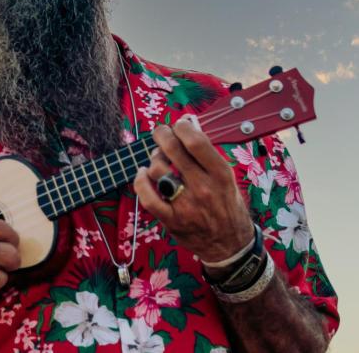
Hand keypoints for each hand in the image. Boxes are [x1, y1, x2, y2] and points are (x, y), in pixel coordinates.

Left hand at [133, 118, 253, 262]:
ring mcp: (186, 205)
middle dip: (162, 134)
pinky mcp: (172, 220)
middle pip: (173, 150)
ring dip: (154, 159)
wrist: (230, 246)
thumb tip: (187, 126)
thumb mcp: (227, 179)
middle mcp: (204, 188)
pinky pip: (147, 196)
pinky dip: (140, 181)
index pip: (196, 142)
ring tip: (159, 159)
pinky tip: (142, 173)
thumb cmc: (227, 206)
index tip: (178, 125)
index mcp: (221, 175)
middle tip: (160, 132)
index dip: (182, 127)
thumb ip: (207, 156)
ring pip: (157, 169)